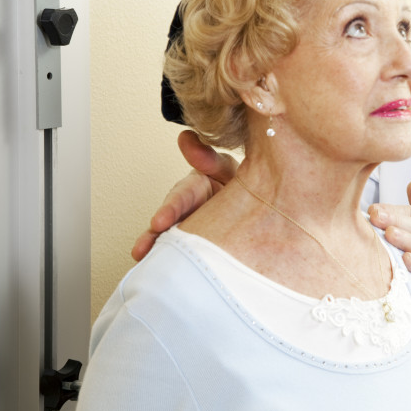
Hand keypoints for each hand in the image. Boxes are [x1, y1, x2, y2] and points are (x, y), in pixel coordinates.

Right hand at [131, 130, 238, 260]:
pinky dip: (172, 262)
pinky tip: (160, 272)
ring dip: (156, 249)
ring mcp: (192, 225)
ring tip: (144, 261)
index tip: (159, 222)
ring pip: (171, 237)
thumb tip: (185, 138)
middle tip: (143, 249)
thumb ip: (210, 159)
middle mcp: (190, 207)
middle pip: (169, 220)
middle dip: (155, 235)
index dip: (171, 208)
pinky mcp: (197, 243)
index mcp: (198, 186)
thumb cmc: (247, 183)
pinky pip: (184, 252)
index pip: (182, 195)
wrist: (266, 206)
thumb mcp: (230, 170)